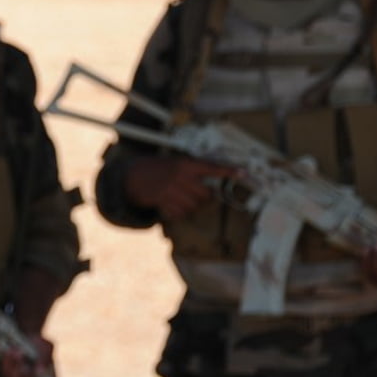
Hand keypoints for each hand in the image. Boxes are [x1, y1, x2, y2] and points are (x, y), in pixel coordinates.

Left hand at [0, 336, 56, 376]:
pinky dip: (8, 363)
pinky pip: (5, 373)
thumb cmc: (39, 344)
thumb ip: (45, 358)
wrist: (25, 336)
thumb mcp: (47, 347)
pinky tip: (11, 352)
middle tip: (26, 372)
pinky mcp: (7, 374)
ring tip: (18, 353)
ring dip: (15, 369)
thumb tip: (40, 370)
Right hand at [124, 155, 239, 219]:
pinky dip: (179, 212)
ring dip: (191, 205)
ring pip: (195, 206)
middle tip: (197, 192)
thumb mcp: (175, 162)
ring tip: (180, 197)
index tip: (243, 173)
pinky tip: (172, 203)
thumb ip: (192, 170)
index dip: (228, 171)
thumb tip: (212, 179)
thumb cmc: (158, 168)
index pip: (212, 168)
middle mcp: (180, 178)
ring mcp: (172, 192)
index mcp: (184, 164)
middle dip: (204, 196)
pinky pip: (182, 214)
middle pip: (206, 195)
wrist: (134, 177)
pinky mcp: (165, 205)